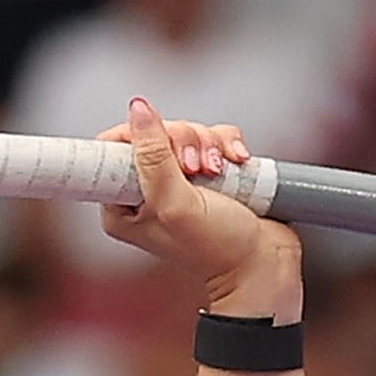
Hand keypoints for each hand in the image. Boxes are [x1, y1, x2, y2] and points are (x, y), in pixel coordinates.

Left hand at [100, 97, 299, 318]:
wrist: (263, 265)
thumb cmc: (217, 250)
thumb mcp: (175, 202)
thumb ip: (153, 156)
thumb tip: (139, 110)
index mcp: (124, 206)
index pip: (112, 148)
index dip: (140, 137)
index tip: (165, 149)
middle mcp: (149, 191)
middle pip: (154, 133)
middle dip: (182, 142)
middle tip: (198, 170)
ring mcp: (181, 180)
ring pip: (187, 132)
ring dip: (208, 144)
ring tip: (220, 171)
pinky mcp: (210, 172)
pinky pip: (213, 137)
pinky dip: (227, 144)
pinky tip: (236, 162)